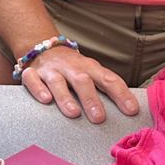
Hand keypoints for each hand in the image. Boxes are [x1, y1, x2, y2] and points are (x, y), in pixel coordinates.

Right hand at [21, 44, 140, 123]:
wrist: (43, 47)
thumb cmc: (73, 68)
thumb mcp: (91, 73)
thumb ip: (106, 88)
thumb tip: (131, 110)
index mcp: (90, 67)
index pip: (109, 79)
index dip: (121, 94)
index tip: (131, 110)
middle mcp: (71, 67)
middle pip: (83, 81)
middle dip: (91, 99)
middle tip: (99, 118)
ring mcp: (51, 70)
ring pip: (58, 82)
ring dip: (66, 97)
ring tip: (74, 114)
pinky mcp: (32, 73)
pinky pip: (33, 80)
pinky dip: (38, 89)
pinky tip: (45, 100)